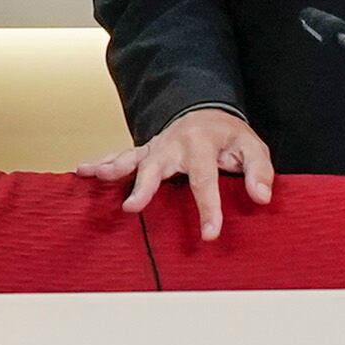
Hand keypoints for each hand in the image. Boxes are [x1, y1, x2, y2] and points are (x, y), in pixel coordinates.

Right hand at [73, 105, 275, 242]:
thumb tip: (261, 197)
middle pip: (156, 166)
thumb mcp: (252, 146)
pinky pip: (121, 156)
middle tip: (132, 207)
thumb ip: (259, 170)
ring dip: (110, 167)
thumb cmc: (228, 135)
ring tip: (91, 175)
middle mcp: (173, 143)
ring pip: (131, 157)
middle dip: (144, 187)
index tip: (209, 234)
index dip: (208, 207)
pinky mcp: (144, 151)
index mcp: (201, 143)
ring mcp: (155, 146)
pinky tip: (83, 171)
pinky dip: (102, 162)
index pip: (205, 179)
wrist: (205, 110)